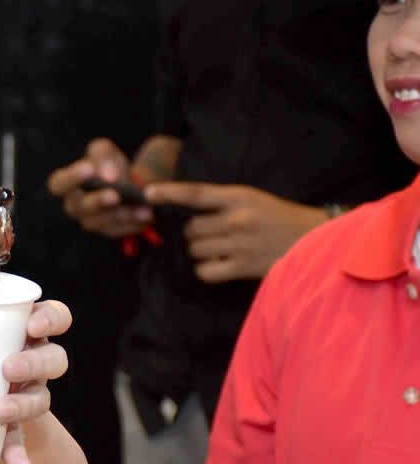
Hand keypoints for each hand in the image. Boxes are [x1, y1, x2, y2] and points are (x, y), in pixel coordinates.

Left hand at [0, 298, 71, 463]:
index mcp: (18, 333)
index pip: (52, 318)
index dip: (50, 319)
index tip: (32, 324)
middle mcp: (32, 362)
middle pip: (53, 357)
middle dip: (34, 361)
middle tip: (7, 367)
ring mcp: (28, 394)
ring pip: (43, 397)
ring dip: (25, 404)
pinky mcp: (17, 427)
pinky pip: (22, 442)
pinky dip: (18, 454)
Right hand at [47, 138, 152, 237]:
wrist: (129, 183)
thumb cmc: (108, 165)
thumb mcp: (105, 152)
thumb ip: (102, 156)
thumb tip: (108, 176)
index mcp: (66, 184)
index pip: (58, 184)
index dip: (71, 178)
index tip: (89, 169)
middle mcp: (74, 205)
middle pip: (79, 207)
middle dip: (97, 201)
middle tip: (115, 195)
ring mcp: (90, 221)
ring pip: (100, 222)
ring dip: (121, 215)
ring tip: (141, 208)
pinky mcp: (108, 231)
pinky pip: (118, 230)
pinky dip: (133, 223)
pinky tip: (146, 214)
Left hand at [144, 182, 328, 282]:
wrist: (315, 239)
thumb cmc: (278, 218)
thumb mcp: (252, 199)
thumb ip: (221, 203)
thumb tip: (185, 210)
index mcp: (240, 197)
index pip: (197, 193)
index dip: (170, 192)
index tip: (148, 193)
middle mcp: (238, 219)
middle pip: (191, 228)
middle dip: (195, 234)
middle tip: (212, 235)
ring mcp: (241, 244)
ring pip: (196, 250)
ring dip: (200, 252)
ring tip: (219, 249)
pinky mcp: (244, 267)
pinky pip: (205, 271)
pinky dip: (205, 270)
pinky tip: (218, 265)